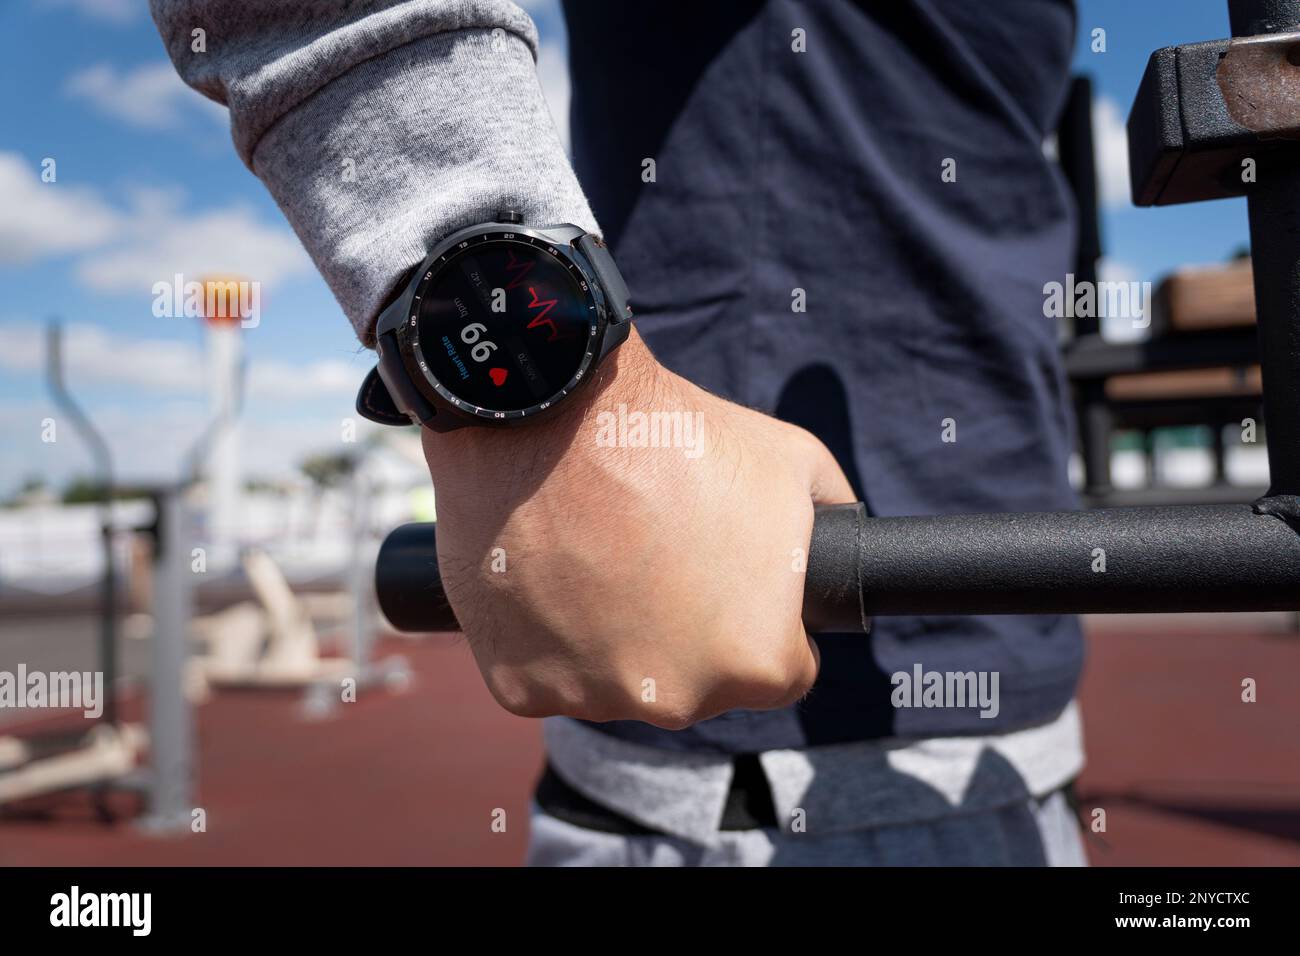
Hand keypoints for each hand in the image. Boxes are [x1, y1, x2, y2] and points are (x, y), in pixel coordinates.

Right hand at [421, 328, 855, 728]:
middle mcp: (681, 699)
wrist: (557, 414)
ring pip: (619, 683)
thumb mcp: (792, 462)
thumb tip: (842, 544)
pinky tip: (552, 576)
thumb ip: (833, 516)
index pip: (782, 668)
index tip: (731, 582)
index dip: (763, 620)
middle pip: (698, 682)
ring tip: (601, 558)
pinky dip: (549, 639)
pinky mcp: (520, 687)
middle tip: (660, 557)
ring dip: (616, 639)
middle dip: (687, 632)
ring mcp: (595, 699)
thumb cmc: (679, 437)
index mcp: (761, 662)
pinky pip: (548, 675)